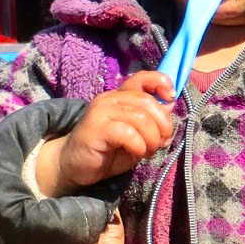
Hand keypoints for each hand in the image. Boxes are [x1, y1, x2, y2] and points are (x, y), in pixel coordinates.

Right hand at [37, 71, 174, 196]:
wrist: (73, 165)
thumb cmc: (108, 150)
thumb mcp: (137, 134)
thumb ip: (152, 119)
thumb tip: (170, 104)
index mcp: (120, 96)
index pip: (142, 78)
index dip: (161, 82)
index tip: (171, 97)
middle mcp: (110, 98)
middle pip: (147, 101)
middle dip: (163, 124)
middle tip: (161, 142)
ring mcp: (101, 111)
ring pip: (140, 118)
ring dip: (152, 138)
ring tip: (148, 151)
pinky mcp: (96, 128)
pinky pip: (128, 133)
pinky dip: (139, 146)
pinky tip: (136, 153)